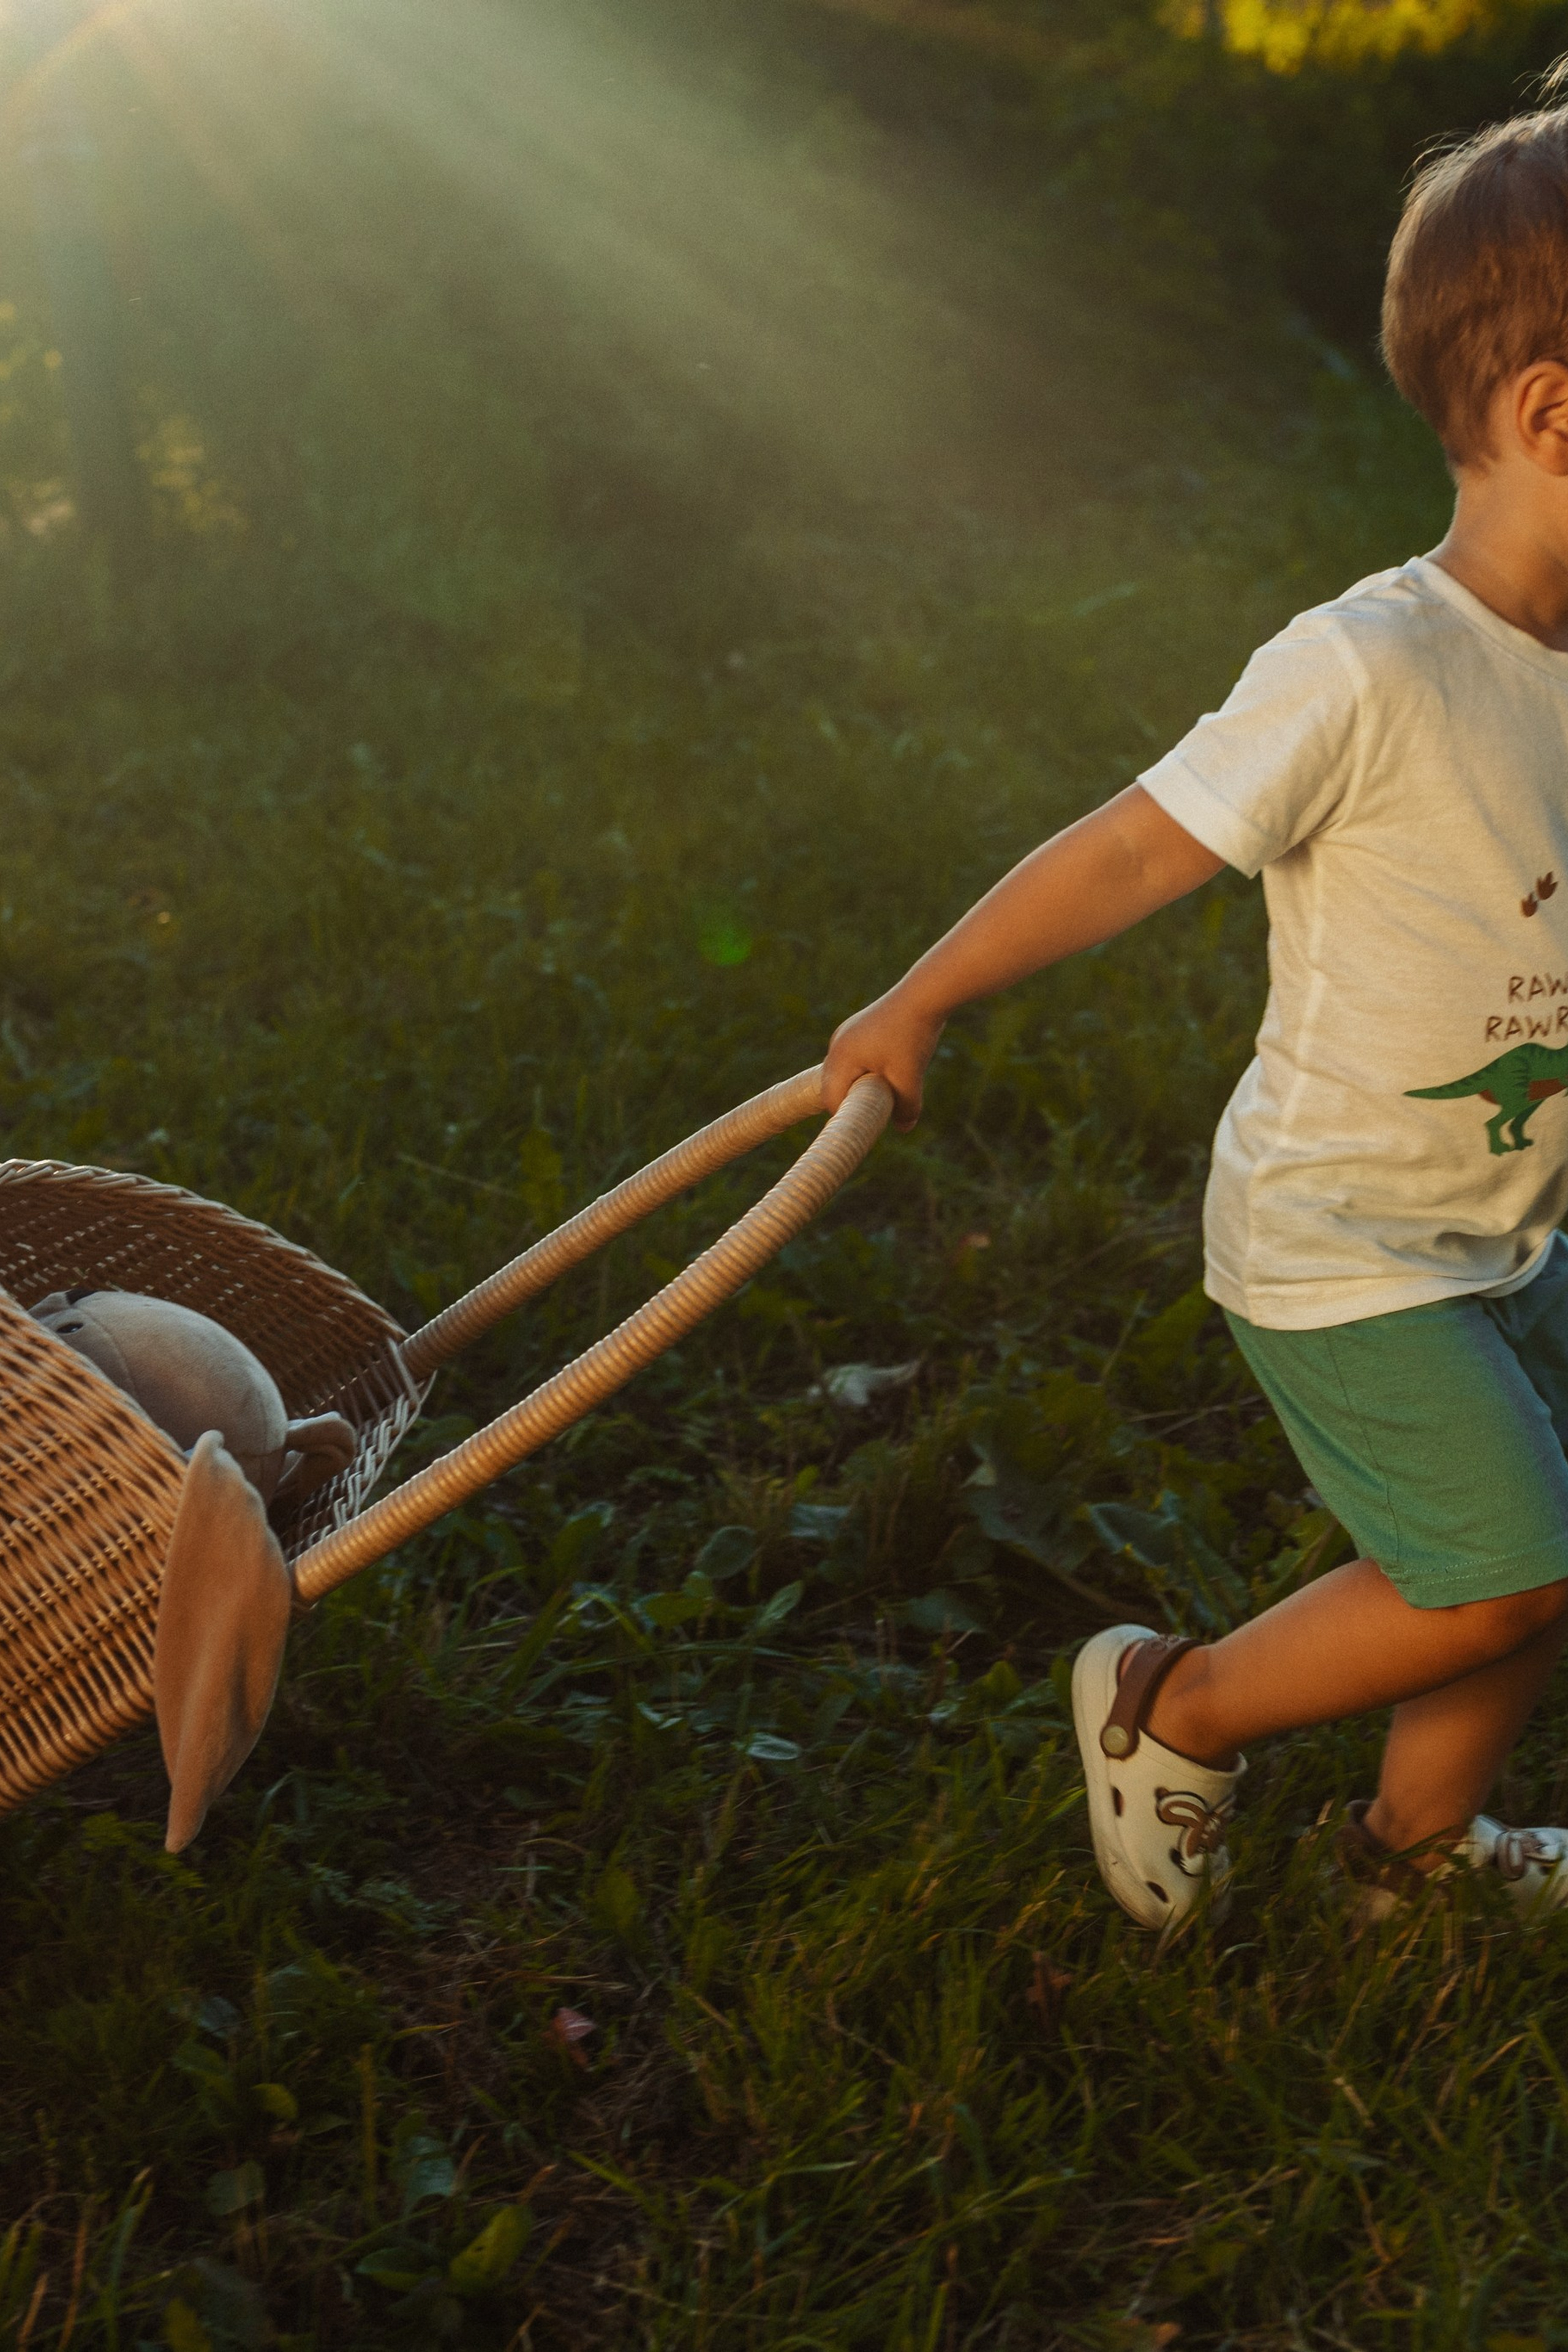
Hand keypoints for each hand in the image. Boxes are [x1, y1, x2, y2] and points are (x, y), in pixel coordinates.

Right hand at [822, 986, 944, 1130]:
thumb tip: (903, 1128)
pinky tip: (893, 1064)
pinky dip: (869, 1068)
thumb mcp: (910, 1078)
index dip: (848, 1116)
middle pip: (835, 1086)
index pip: (831, 1099)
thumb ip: (906, 1108)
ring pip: (846, 1072)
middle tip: (882, 1107)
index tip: (872, 1122)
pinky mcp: (857, 1028)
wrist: (924, 995)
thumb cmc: (912, 1036)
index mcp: (841, 1058)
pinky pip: (855, 1058)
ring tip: (892, 1081)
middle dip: (855, 1100)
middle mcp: (837, 1045)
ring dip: (863, 1083)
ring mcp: (845, 1034)